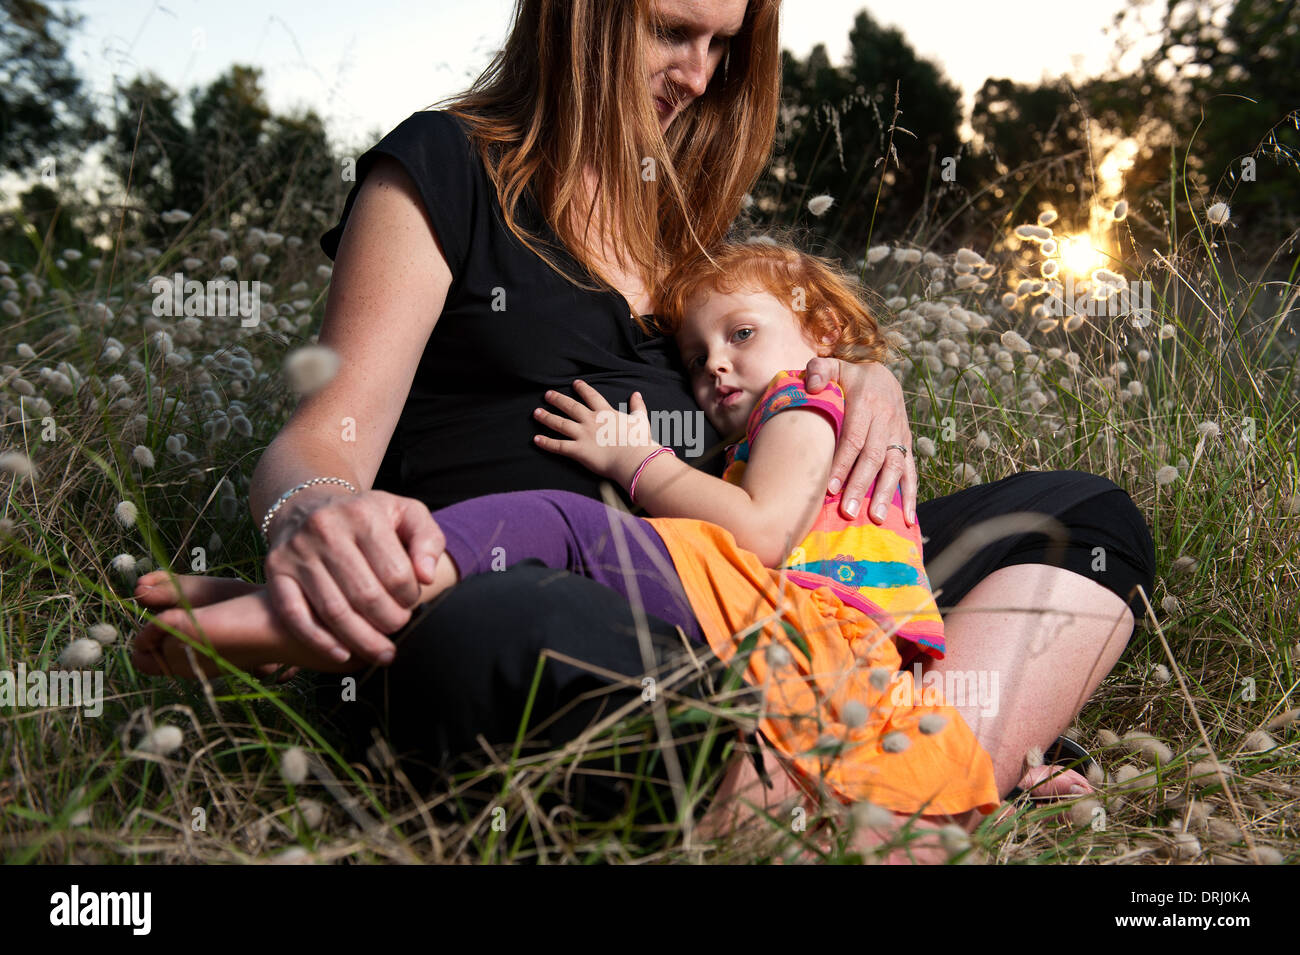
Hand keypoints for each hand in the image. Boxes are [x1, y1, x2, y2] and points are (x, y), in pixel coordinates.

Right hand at [263, 489, 445, 665]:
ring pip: (333, 611)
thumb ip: (428, 540)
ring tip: (382, 653)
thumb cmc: (367, 516)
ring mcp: (297, 551)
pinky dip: (319, 641)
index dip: (410, 597)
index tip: (410, 602)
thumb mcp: (405, 513)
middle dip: (389, 622)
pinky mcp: (275, 569)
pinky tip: (342, 654)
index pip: (395, 572)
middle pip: (365, 595)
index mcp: (363, 514)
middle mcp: (325, 529)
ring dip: (362, 640)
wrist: (309, 505)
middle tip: (398, 627)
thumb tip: (427, 577)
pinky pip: (295, 615)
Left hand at [532, 379, 659, 488]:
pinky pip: (558, 446)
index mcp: (605, 413)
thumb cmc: (639, 440)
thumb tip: (637, 394)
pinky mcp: (578, 450)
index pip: (591, 396)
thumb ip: (637, 406)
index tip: (575, 383)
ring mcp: (583, 435)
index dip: (582, 389)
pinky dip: (546, 443)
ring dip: (547, 417)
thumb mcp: (640, 419)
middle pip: (570, 407)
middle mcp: (591, 421)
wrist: (633, 458)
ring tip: (536, 412)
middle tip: (547, 394)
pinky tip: (536, 439)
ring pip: (560, 423)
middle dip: (558, 399)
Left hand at [803, 357, 917, 525]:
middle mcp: (887, 420)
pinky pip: (911, 472)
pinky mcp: (908, 446)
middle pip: (874, 457)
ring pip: (895, 467)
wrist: (883, 376)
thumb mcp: (834, 366)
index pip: (854, 437)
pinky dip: (911, 496)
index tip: (831, 487)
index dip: (844, 463)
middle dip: (861, 486)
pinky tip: (908, 519)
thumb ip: (819, 371)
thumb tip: (810, 385)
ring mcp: (900, 435)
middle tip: (848, 512)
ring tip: (876, 519)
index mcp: (867, 402)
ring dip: (886, 494)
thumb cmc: (849, 378)